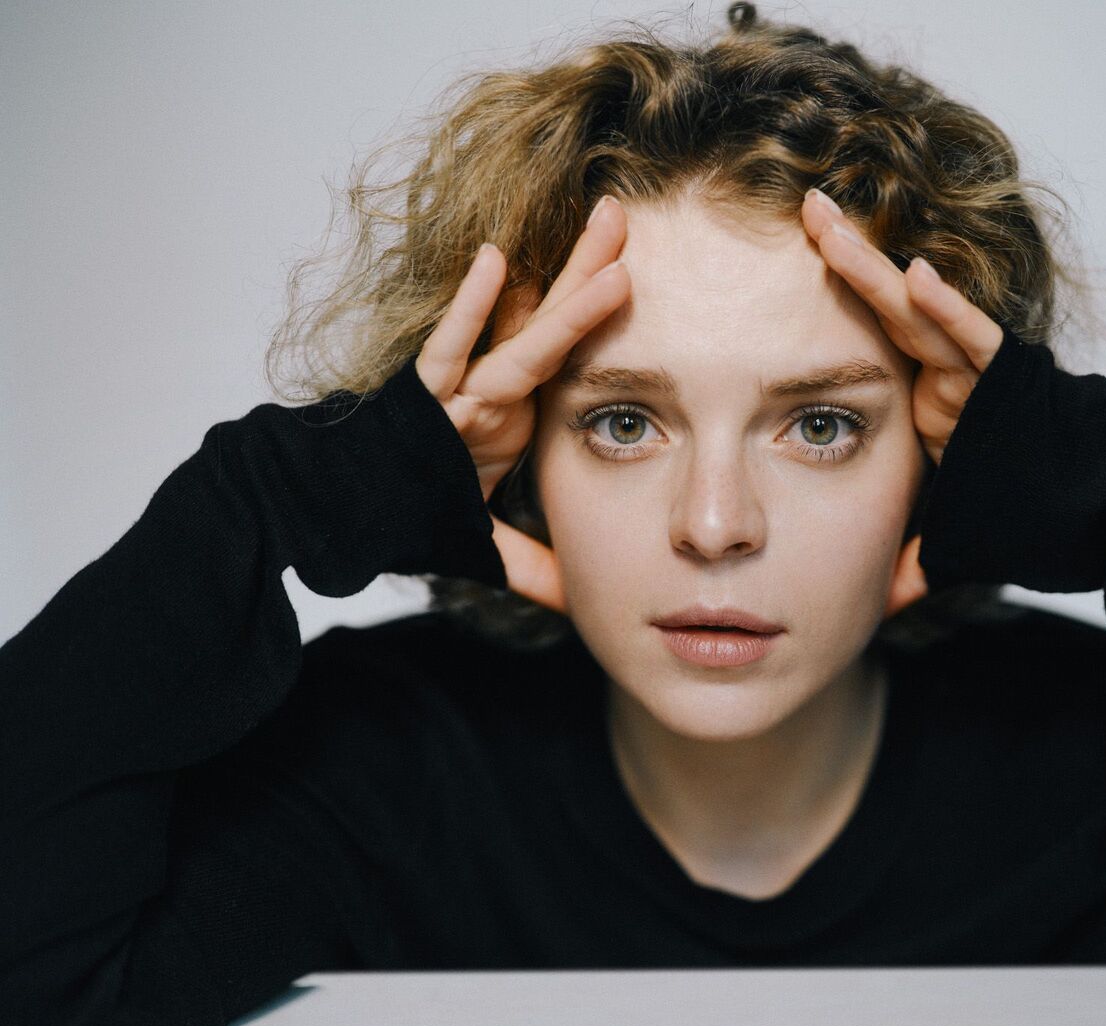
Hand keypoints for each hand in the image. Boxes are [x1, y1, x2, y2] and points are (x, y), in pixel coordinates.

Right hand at [414, 197, 631, 606]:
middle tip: (627, 215)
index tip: (639, 272)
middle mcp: (488, 389)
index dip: (599, 315)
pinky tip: (495, 261)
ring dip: (563, 280)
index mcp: (507, 410)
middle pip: (551, 321)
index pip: (562, 353)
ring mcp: (457, 389)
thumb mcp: (486, 544)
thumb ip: (532, 566)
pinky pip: (447, 349)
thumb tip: (578, 601)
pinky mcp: (420, 400)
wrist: (337, 514)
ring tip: (607, 228)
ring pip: (519, 327)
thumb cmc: (407, 509)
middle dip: (590, 269)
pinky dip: (471, 308)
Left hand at [800, 188, 1004, 613]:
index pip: (872, 339)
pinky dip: (950, 311)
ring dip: (875, 268)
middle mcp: (951, 379)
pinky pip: (978, 343)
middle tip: (802, 206)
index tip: (786, 269)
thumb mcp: (955, 539)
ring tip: (829, 222)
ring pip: (921, 312)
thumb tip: (877, 603)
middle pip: (887, 308)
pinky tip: (918, 276)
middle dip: (844, 256)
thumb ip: (914, 560)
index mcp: (932, 400)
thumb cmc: (1038, 516)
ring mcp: (979, 377)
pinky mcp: (1015, 384)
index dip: (834, 301)